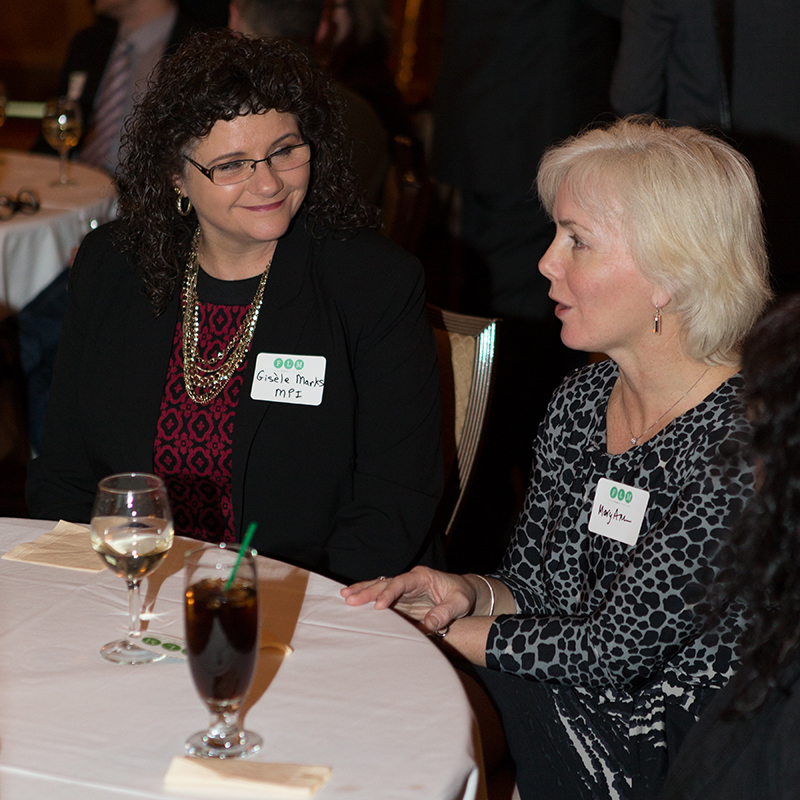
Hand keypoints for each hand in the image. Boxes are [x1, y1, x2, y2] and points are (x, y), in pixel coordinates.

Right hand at [341, 566, 476, 633]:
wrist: (464, 592)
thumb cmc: (462, 595)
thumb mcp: (460, 603)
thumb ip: (446, 612)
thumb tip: (430, 624)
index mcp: (422, 577)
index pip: (402, 583)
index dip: (389, 593)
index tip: (378, 605)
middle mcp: (409, 580)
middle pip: (385, 583)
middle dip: (367, 590)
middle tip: (349, 598)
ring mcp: (403, 589)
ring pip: (379, 587)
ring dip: (362, 592)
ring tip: (344, 596)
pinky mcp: (400, 599)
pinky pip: (381, 596)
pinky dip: (367, 598)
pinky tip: (353, 600)